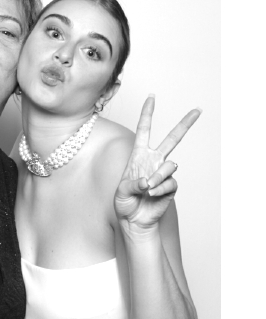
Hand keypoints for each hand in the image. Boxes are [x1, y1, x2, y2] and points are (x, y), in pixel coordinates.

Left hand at [114, 96, 200, 232]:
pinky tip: (152, 195)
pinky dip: (161, 188)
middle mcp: (153, 161)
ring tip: (148, 188)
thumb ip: (133, 184)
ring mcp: (163, 173)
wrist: (134, 221)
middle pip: (172, 138)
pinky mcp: (171, 187)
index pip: (144, 129)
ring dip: (159, 177)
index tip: (152, 97)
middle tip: (198, 110)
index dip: (148, 113)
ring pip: (170, 166)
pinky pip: (171, 182)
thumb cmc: (124, 204)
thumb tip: (149, 181)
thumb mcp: (121, 191)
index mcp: (139, 155)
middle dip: (185, 124)